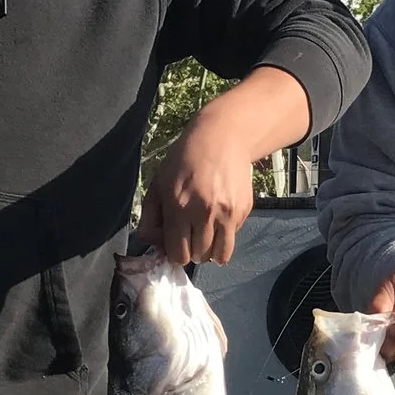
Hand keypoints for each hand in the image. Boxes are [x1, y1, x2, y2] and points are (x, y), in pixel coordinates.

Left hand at [138, 65, 309, 266]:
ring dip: (211, 250)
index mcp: (179, 207)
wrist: (222, 137)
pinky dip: (224, 234)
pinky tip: (218, 214)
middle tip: (190, 234)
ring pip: (220, 255)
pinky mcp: (244, 210)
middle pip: (199, 257)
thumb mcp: (157, 185)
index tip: (176, 241)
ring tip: (205, 234)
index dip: (175, 252)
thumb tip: (156, 246)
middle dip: (193, 251)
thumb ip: (150, 219)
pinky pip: (233, 238)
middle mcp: (205, 213)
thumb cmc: (183, 161)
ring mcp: (228, 213)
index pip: (179, 255)